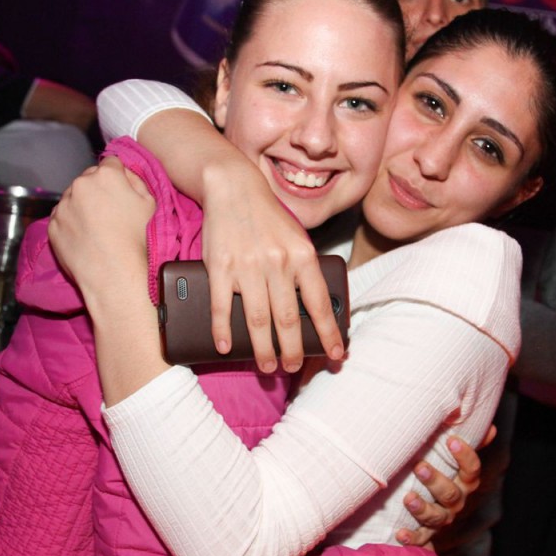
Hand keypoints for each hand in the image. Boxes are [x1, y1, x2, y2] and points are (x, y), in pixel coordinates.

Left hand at [48, 158, 155, 301]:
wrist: (115, 274)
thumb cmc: (136, 240)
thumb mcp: (150, 203)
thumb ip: (137, 180)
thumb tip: (126, 173)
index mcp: (106, 175)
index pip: (111, 163)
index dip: (118, 176)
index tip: (121, 191)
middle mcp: (80, 185)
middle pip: (89, 179)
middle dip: (98, 190)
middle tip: (110, 213)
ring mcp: (63, 205)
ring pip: (73, 198)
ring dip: (82, 206)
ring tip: (97, 229)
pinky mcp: (52, 225)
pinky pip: (62, 217)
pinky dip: (71, 223)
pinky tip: (85, 238)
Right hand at [200, 164, 344, 373]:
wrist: (234, 187)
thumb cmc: (268, 218)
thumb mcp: (297, 238)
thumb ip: (304, 270)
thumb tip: (312, 311)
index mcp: (303, 255)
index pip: (320, 303)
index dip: (329, 334)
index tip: (335, 355)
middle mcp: (278, 262)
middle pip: (288, 319)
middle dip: (292, 350)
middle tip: (291, 368)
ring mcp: (248, 266)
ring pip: (257, 319)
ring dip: (263, 349)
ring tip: (267, 366)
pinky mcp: (220, 266)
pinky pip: (222, 305)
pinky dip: (223, 330)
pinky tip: (225, 346)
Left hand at [395, 431, 491, 547]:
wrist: (430, 510)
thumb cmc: (442, 474)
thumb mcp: (453, 458)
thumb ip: (470, 442)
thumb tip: (491, 427)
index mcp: (464, 483)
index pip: (471, 470)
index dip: (464, 456)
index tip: (451, 441)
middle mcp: (456, 502)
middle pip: (451, 494)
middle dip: (436, 482)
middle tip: (419, 467)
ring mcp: (442, 518)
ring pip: (437, 517)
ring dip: (423, 509)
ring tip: (408, 499)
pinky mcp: (426, 534)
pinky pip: (422, 539)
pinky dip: (412, 538)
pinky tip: (400, 534)